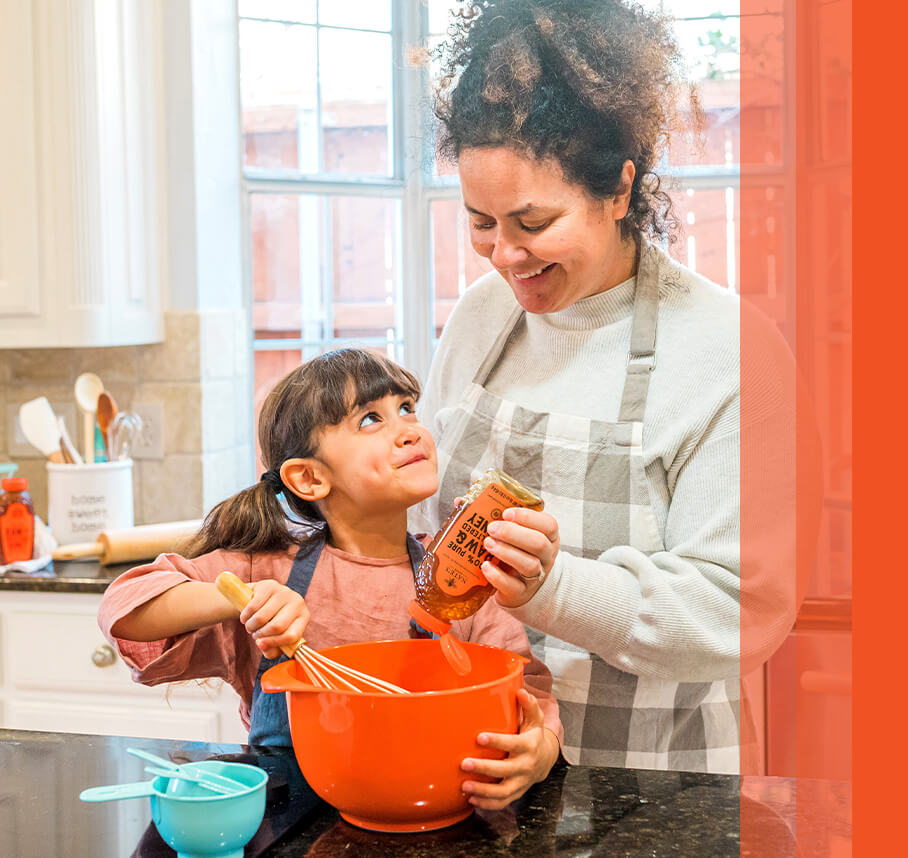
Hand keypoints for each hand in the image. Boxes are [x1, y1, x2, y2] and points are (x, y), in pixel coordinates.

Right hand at [239, 579, 309, 658]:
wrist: (260, 597)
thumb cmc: (270, 621)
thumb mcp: (274, 637)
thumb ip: (271, 649)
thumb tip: (262, 646)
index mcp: (304, 617)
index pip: (292, 636)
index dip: (274, 643)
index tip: (260, 645)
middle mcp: (298, 602)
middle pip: (276, 626)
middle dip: (260, 635)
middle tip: (254, 634)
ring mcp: (284, 592)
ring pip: (262, 618)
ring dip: (251, 626)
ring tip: (250, 626)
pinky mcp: (269, 585)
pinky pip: (252, 607)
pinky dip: (245, 616)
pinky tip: (245, 617)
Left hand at [460, 689, 559, 809]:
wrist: (545, 760)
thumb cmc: (533, 735)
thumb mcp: (535, 719)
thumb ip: (529, 705)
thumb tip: (521, 691)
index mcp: (529, 746)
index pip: (513, 744)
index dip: (497, 741)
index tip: (479, 737)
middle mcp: (525, 766)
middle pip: (505, 770)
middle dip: (484, 768)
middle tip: (464, 764)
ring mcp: (521, 782)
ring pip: (502, 792)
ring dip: (483, 791)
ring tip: (464, 786)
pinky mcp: (516, 793)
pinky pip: (502, 803)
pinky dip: (487, 804)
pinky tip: (471, 799)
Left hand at [481, 506, 559, 607]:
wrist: (518, 587)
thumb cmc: (513, 552)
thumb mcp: (512, 534)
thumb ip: (492, 515)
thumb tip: (461, 501)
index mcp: (547, 537)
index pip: (548, 525)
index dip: (528, 517)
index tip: (506, 512)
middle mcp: (546, 557)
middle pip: (538, 544)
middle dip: (513, 533)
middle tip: (491, 528)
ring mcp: (535, 577)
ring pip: (529, 564)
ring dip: (506, 552)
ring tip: (487, 544)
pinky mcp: (520, 593)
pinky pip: (513, 586)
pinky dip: (497, 576)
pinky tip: (485, 566)